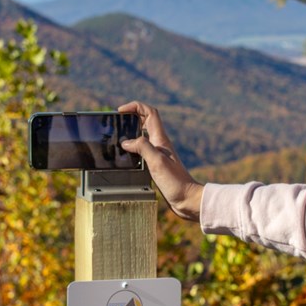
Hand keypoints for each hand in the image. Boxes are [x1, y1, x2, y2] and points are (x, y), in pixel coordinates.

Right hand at [118, 101, 202, 221]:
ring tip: (118, 136)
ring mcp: (158, 153)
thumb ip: (142, 147)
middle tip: (118, 121)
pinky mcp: (155, 163)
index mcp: (161, 139)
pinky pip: (142, 148)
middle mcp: (159, 143)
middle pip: (146, 120)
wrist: (187, 199)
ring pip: (143, 134)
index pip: (149, 113)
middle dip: (132, 116)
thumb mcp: (156, 162)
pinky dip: (132, 147)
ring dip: (131, 131)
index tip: (121, 111)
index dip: (135, 107)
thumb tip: (126, 142)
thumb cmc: (176, 182)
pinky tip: (126, 155)